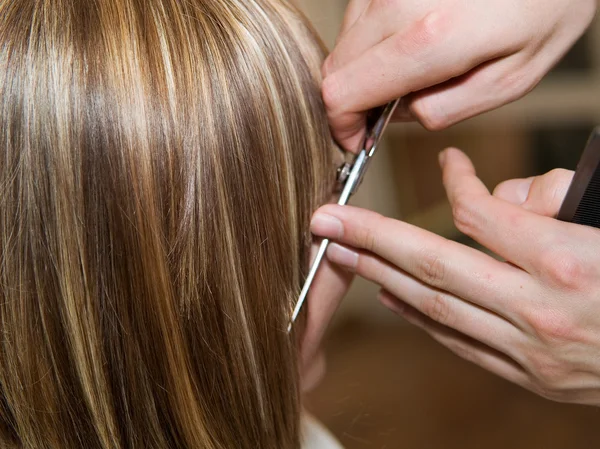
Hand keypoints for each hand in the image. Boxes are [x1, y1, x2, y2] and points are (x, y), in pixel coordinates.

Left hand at [309, 148, 599, 405]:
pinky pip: (457, 341)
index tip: (443, 164)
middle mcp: (538, 309)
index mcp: (566, 263)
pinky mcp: (527, 375)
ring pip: (435, 306)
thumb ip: (549, 203)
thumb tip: (494, 195)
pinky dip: (419, 317)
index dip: (453, 184)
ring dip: (382, 277)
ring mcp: (527, 350)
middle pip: (435, 263)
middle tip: (328, 220)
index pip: (482, 213)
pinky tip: (390, 297)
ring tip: (343, 256)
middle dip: (373, 239)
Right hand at [323, 0, 597, 150]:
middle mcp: (399, 2)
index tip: (357, 137)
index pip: (343, 94)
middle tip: (387, 108)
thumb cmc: (546, 5)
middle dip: (354, 98)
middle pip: (336, 68)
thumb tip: (400, 114)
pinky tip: (411, 36)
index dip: (342, 124)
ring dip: (366, 65)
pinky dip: (375, 36)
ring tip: (413, 64)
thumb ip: (445, 109)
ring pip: (346, 41)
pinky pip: (360, 13)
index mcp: (431, 39)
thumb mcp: (511, 80)